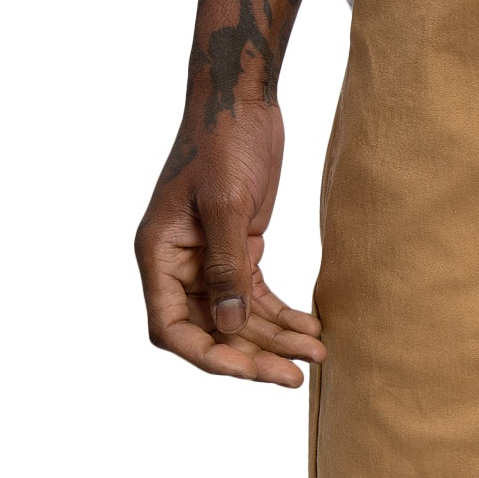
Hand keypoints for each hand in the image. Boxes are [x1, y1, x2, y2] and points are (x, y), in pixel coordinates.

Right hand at [135, 98, 323, 387]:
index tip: (249, 371)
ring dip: (277, 340)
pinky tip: (312, 329)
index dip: (208, 356)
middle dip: (253, 356)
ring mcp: (208, 261)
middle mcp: (179, 265)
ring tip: (320, 353)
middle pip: (211, 331)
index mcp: (159, 254)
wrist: (243, 100)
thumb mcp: (226, 205)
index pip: (172, 328)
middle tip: (296, 377)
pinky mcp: (238, 250)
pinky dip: (283, 317)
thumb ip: (226, 268)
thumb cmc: (225, 141)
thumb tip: (228, 328)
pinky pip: (257, 298)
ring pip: (239, 319)